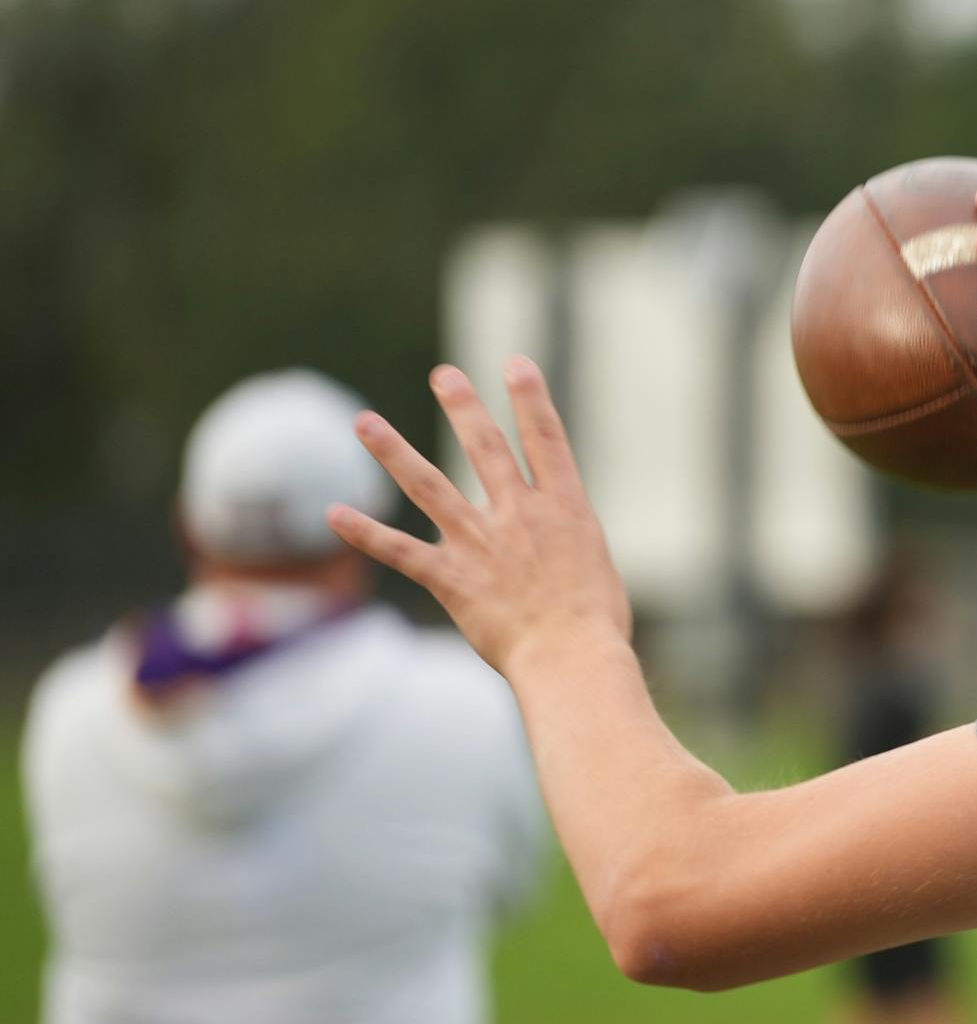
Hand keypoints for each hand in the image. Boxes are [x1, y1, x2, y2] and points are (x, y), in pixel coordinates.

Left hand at [327, 359, 633, 680]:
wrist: (571, 658)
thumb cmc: (596, 623)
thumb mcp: (595, 567)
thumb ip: (566, 543)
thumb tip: (554, 545)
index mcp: (565, 509)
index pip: (547, 440)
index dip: (532, 399)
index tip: (516, 365)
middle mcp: (519, 515)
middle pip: (485, 448)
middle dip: (464, 406)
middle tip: (444, 374)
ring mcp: (480, 543)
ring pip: (428, 486)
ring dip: (392, 451)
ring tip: (364, 421)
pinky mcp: (451, 578)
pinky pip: (399, 550)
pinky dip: (365, 532)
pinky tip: (334, 513)